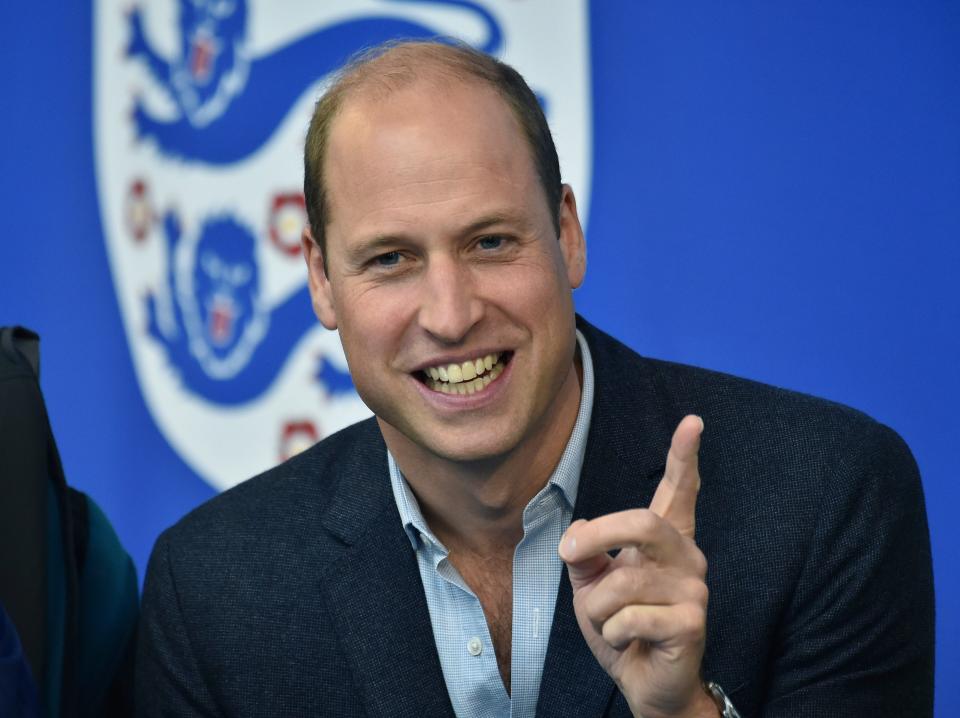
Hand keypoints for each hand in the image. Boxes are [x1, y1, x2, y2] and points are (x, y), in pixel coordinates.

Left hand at [559, 415, 714, 717]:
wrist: (644, 684)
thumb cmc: (621, 627)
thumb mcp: (592, 585)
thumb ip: (585, 554)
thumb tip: (578, 531)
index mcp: (666, 541)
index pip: (680, 491)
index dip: (684, 456)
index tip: (693, 421)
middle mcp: (687, 557)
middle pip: (643, 522)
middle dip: (598, 535)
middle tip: (569, 552)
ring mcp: (694, 589)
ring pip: (620, 581)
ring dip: (596, 609)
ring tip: (611, 624)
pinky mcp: (692, 622)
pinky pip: (627, 617)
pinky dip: (611, 634)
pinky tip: (630, 643)